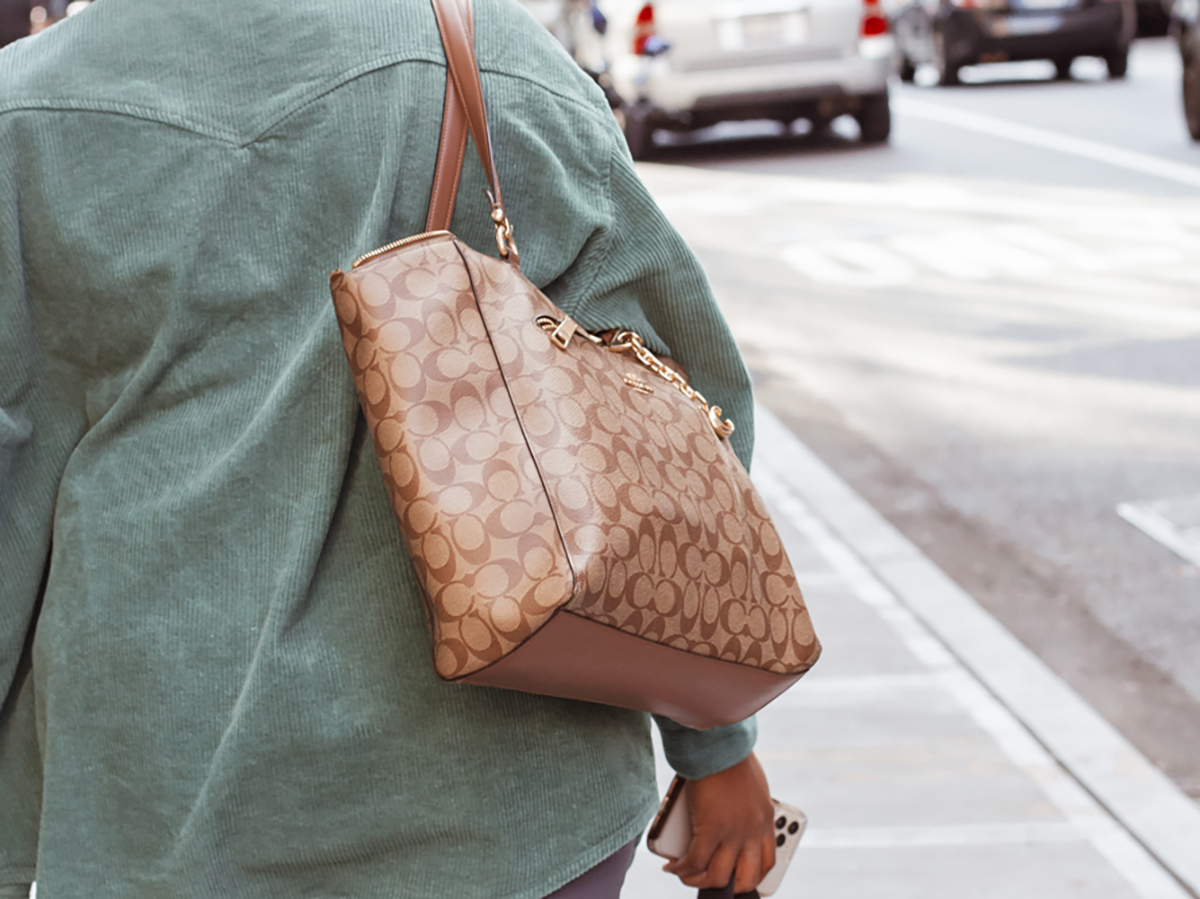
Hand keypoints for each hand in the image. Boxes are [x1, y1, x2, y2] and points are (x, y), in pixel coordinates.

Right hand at [662, 753, 775, 893]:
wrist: (718, 743)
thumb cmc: (730, 755)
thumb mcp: (752, 785)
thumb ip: (747, 806)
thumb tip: (729, 815)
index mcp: (766, 819)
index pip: (767, 862)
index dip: (751, 877)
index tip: (736, 878)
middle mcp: (753, 830)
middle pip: (746, 878)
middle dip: (727, 887)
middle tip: (709, 879)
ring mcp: (733, 832)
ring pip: (718, 876)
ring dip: (698, 880)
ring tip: (684, 874)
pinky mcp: (711, 828)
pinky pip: (695, 862)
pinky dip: (681, 869)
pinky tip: (672, 866)